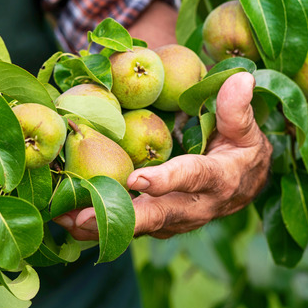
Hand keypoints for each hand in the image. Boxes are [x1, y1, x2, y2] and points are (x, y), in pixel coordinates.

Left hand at [54, 72, 271, 239]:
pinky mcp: (158, 226)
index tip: (137, 179)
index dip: (166, 180)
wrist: (245, 184)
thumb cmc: (242, 149)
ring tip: (63, 219)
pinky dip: (98, 227)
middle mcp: (195, 207)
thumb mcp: (245, 128)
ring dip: (99, 226)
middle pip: (157, 215)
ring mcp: (175, 221)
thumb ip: (237, 107)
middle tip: (83, 217)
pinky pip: (128, 229)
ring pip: (137, 227)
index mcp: (218, 179)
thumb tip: (241, 78)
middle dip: (120, 218)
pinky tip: (65, 220)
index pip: (192, 177)